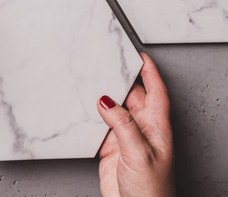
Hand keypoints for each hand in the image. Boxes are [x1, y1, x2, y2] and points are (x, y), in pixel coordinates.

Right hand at [97, 52, 175, 196]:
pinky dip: (90, 117)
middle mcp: (142, 130)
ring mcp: (126, 139)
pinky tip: (82, 111)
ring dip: (103, 98)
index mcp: (157, 127)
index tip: (139, 55)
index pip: (156, 92)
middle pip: (132, 97)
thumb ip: (122, 124)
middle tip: (106, 63)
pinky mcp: (111, 149)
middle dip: (121, 80)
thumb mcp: (139, 152)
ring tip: (90, 81)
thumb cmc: (152, 191)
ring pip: (114, 110)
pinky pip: (99, 127)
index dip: (149, 72)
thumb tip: (105, 100)